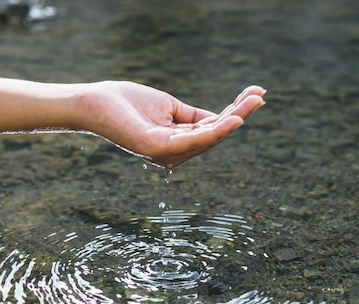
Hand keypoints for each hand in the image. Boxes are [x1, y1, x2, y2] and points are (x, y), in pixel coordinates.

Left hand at [79, 82, 265, 167]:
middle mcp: (175, 154)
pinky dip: (216, 130)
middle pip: (215, 134)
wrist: (97, 103)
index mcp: (178, 143)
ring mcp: (167, 154)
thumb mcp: (170, 107)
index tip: (255, 94)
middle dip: (240, 113)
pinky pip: (194, 140)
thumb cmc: (128, 104)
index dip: (234, 112)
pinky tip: (233, 119)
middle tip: (261, 95)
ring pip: (209, 137)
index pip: (212, 128)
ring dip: (234, 119)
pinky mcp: (159, 149)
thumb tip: (221, 118)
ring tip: (254, 102)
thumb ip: (195, 116)